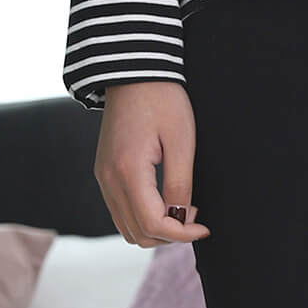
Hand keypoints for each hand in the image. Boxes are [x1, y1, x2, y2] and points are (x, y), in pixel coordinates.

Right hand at [94, 81, 210, 247]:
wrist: (133, 73)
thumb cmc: (163, 101)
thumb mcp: (182, 144)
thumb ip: (181, 185)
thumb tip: (183, 218)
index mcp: (127, 171)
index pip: (153, 224)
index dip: (182, 235)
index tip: (205, 227)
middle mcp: (108, 179)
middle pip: (139, 233)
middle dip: (170, 235)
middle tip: (195, 216)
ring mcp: (103, 177)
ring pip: (128, 228)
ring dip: (157, 229)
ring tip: (182, 209)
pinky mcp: (105, 173)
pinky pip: (122, 212)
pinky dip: (144, 218)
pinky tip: (165, 203)